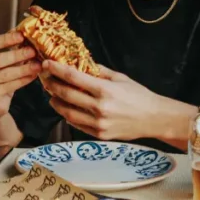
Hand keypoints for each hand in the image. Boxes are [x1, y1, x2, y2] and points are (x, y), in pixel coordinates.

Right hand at [0, 31, 41, 118]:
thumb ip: (8, 47)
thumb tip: (23, 31)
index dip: (6, 39)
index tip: (22, 36)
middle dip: (18, 55)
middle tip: (33, 51)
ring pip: (5, 74)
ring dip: (24, 68)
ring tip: (38, 64)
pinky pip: (9, 86)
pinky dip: (23, 80)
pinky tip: (33, 76)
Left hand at [43, 60, 172, 141]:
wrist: (154, 118)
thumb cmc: (139, 95)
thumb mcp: (119, 78)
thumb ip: (98, 71)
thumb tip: (80, 64)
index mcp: (104, 90)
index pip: (72, 77)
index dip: (56, 69)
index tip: (46, 64)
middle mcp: (99, 108)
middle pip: (66, 94)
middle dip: (51, 84)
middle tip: (45, 78)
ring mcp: (98, 124)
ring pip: (66, 112)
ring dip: (55, 101)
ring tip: (51, 94)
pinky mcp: (99, 135)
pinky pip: (76, 124)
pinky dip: (67, 115)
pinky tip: (65, 107)